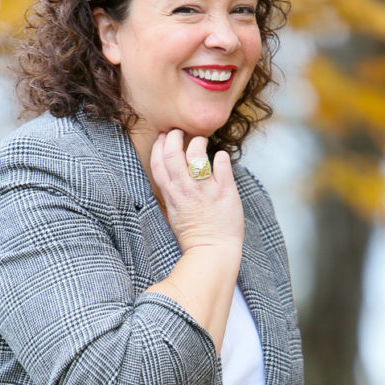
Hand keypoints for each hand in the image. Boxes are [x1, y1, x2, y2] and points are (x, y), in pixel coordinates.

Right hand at [150, 129, 243, 255]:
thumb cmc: (193, 237)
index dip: (159, 146)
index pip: (159, 163)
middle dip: (176, 137)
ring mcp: (205, 190)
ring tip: (202, 141)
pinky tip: (221, 157)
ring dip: (198, 142)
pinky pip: (222, 164)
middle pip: (174, 154)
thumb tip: (168, 178)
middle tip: (181, 131)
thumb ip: (170, 195)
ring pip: (196, 154)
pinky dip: (221, 157)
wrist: (212, 253)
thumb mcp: (173, 215)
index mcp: (171, 196)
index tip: (164, 136)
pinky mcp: (225, 191)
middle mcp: (186, 190)